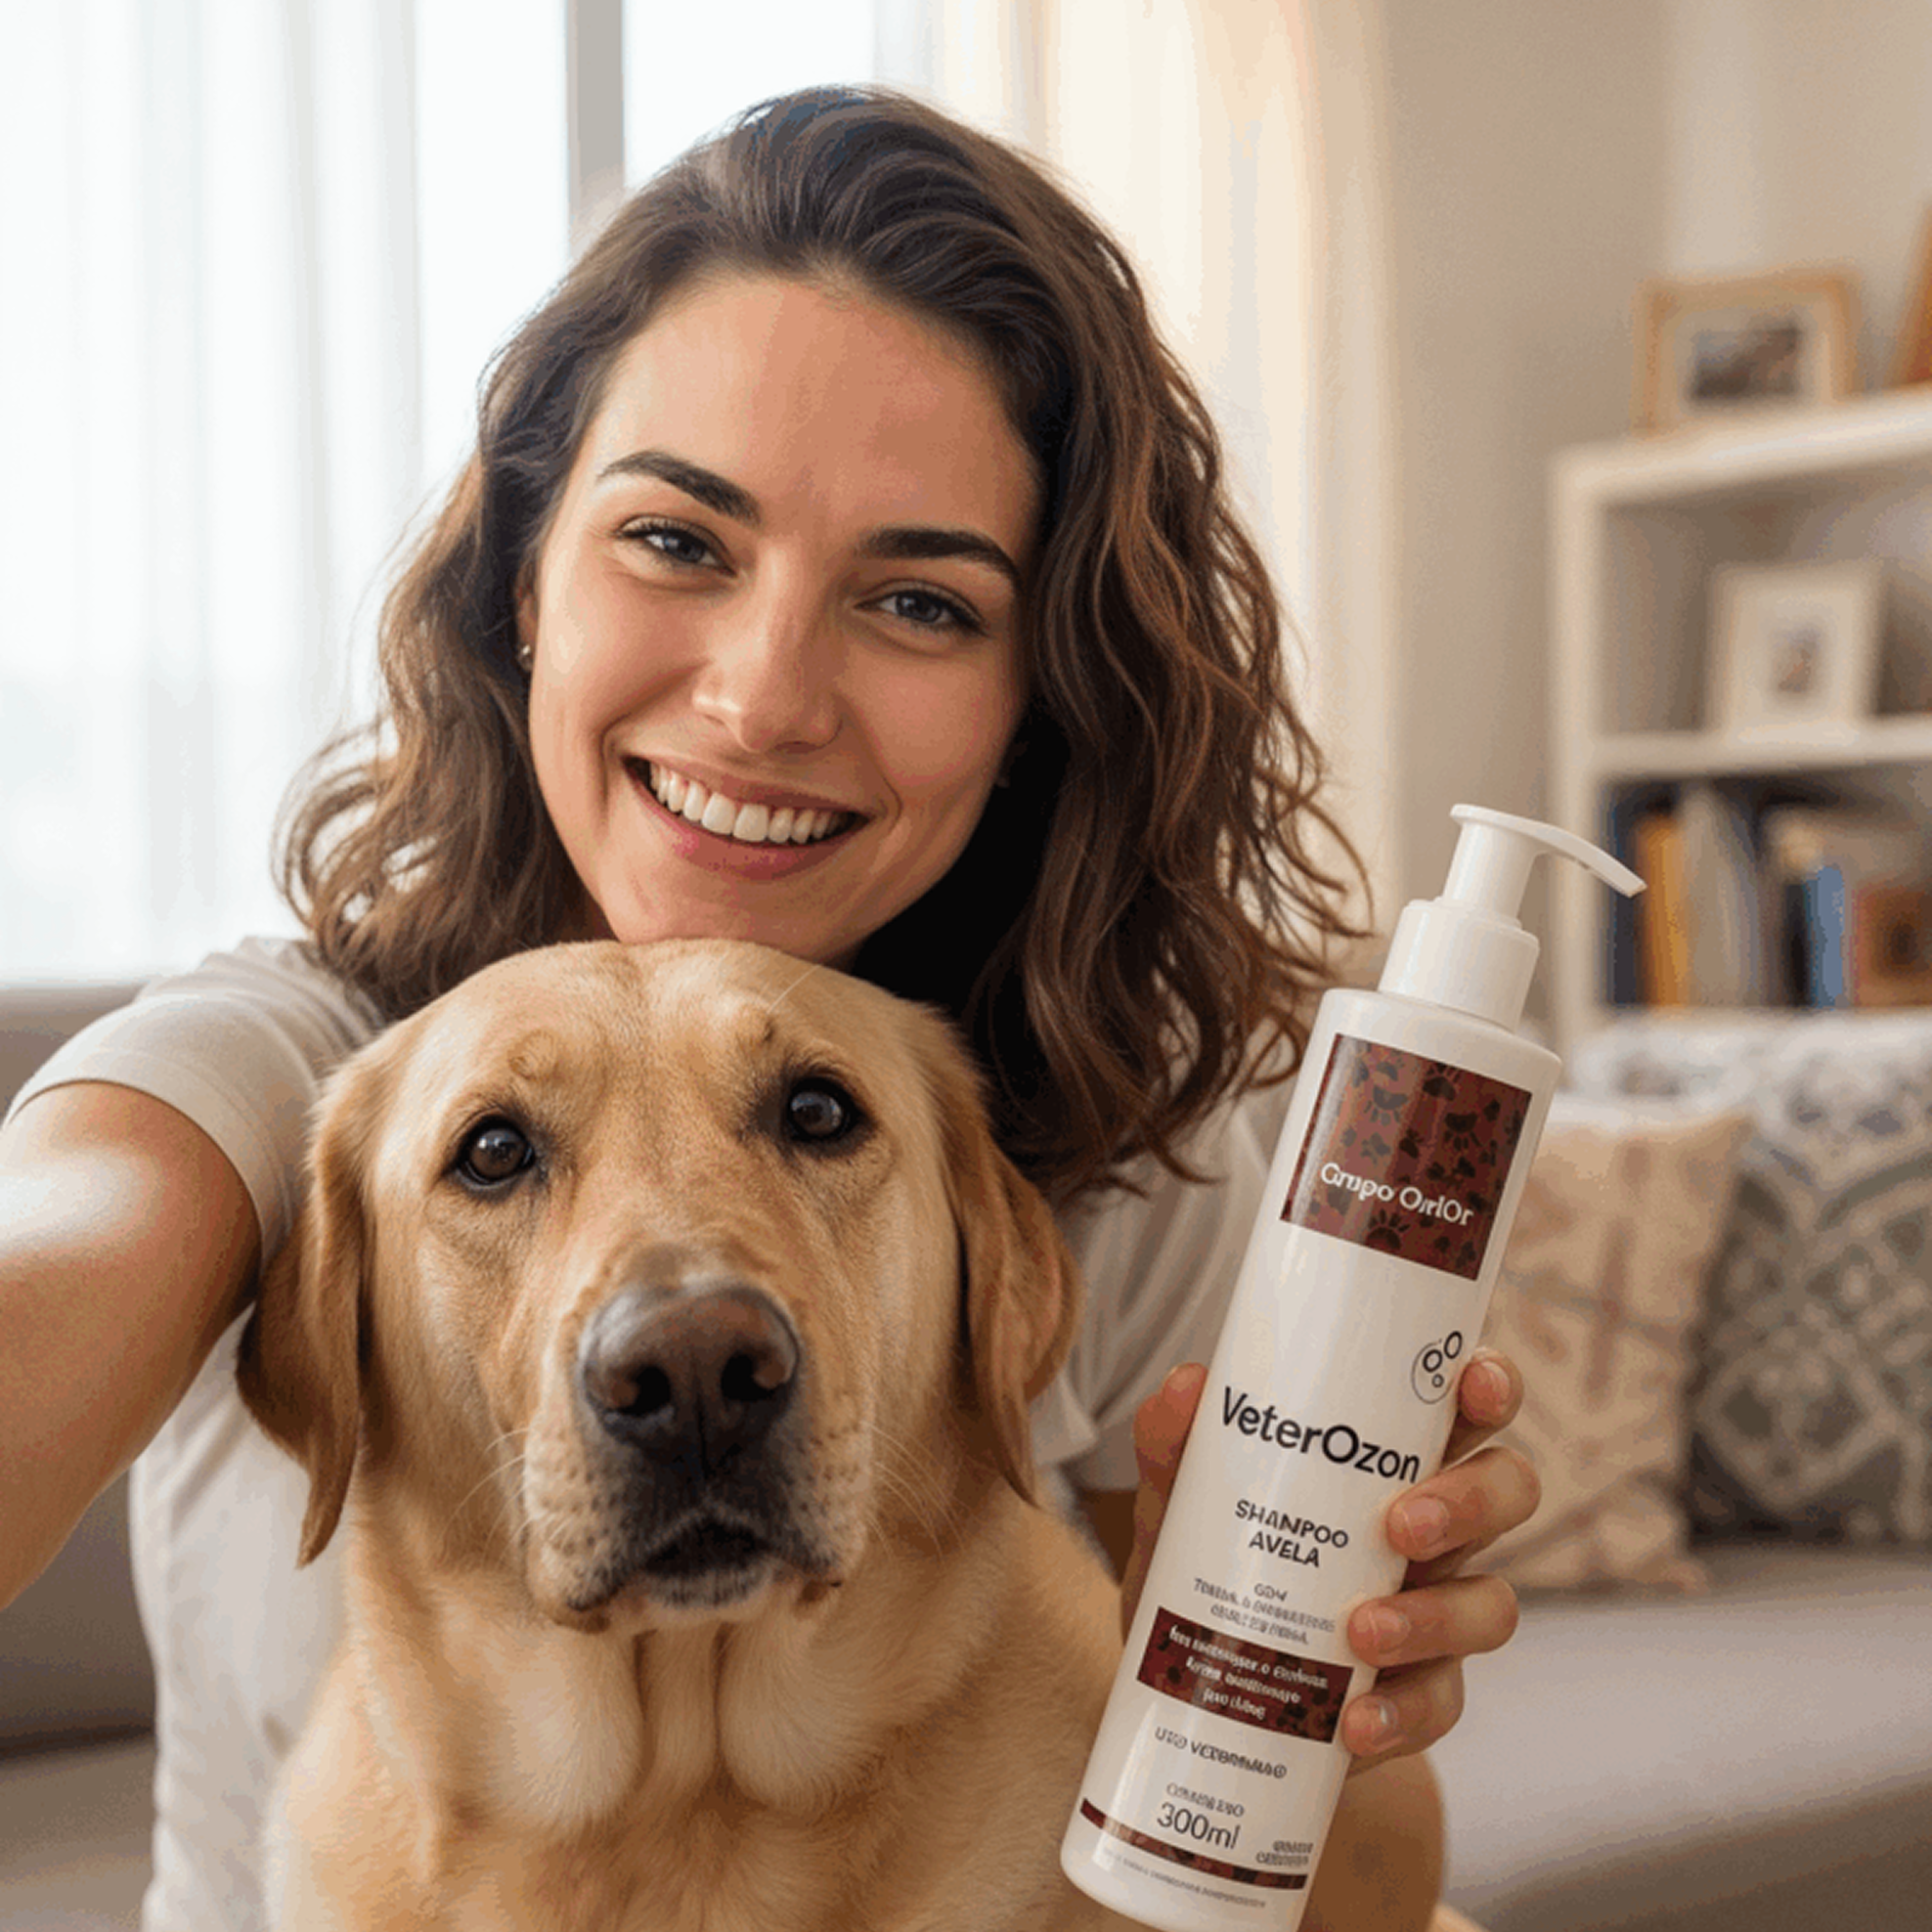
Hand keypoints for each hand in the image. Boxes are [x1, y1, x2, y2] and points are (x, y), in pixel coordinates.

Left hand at [1122, 1349, 1537, 1772]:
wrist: (1194, 1684)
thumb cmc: (1211, 1559)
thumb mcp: (1180, 1499)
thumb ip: (1176, 1443)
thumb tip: (1185, 1386)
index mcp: (1392, 1458)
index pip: (1467, 1407)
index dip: (1489, 1387)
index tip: (1473, 1385)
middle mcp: (1434, 1526)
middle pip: (1508, 1491)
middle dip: (1470, 1502)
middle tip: (1401, 1523)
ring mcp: (1437, 1610)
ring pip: (1493, 1605)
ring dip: (1436, 1617)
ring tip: (1362, 1631)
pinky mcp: (1420, 1693)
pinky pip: (1442, 1702)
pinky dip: (1401, 1714)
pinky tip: (1355, 1723)